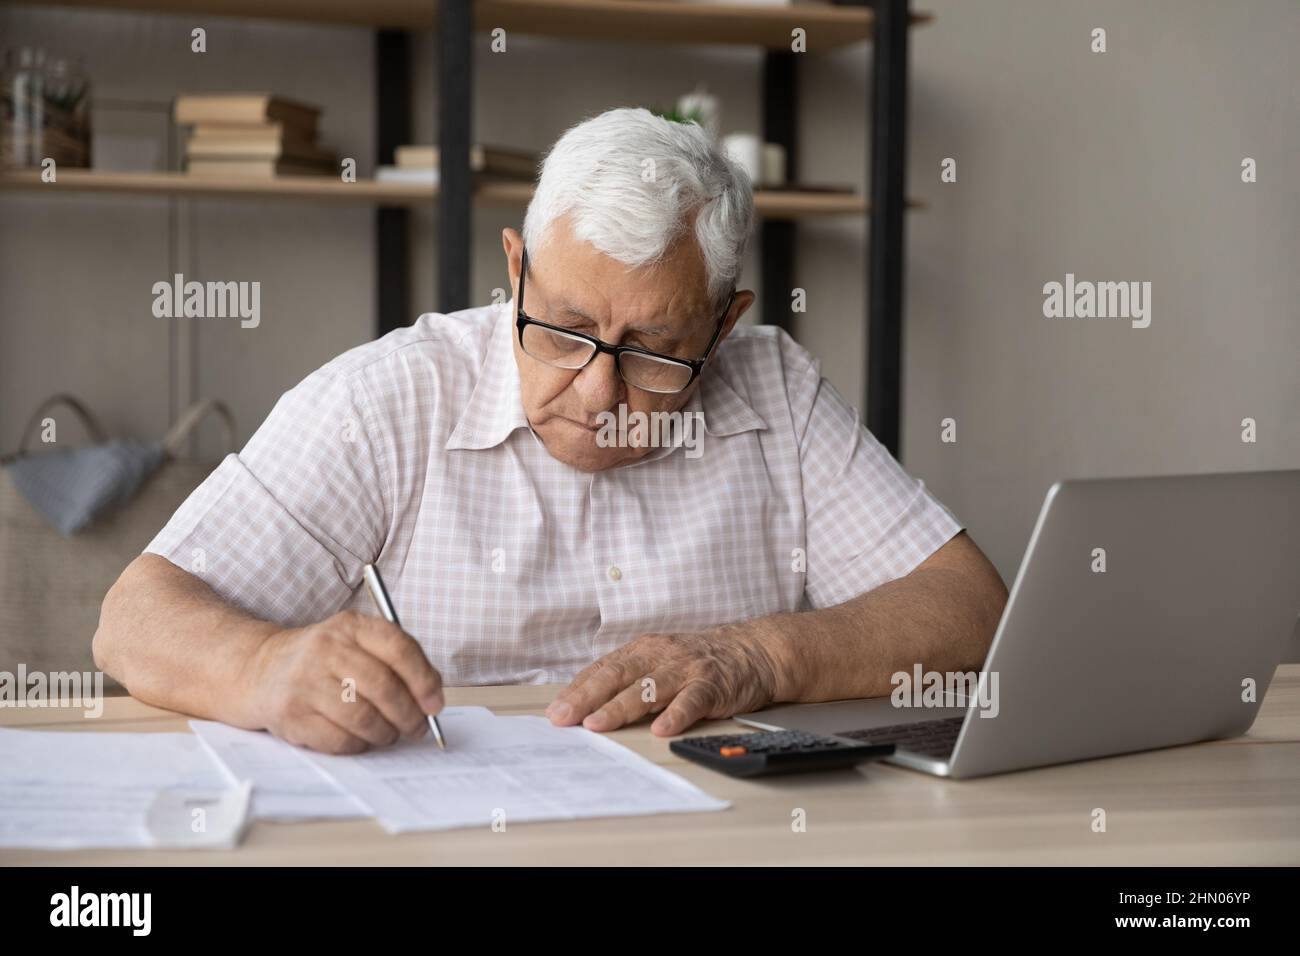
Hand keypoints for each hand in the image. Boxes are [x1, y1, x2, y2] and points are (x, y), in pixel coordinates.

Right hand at [244, 609, 443, 753]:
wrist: (261, 669)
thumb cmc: (324, 661)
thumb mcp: (357, 643)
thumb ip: (397, 662)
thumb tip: (433, 697)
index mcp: (350, 626)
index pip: (398, 648)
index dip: (423, 679)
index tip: (435, 703)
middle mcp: (326, 649)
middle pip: (383, 687)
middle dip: (409, 715)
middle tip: (417, 727)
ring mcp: (305, 682)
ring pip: (363, 717)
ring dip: (385, 733)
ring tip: (389, 734)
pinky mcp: (291, 715)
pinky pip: (339, 740)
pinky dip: (359, 745)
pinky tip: (361, 739)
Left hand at [545, 623, 789, 736]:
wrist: (754, 650)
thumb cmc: (699, 660)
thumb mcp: (659, 659)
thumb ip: (628, 677)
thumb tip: (586, 702)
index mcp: (643, 649)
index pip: (603, 669)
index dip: (578, 689)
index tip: (556, 711)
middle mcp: (661, 655)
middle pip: (618, 675)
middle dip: (587, 697)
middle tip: (564, 718)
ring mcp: (687, 669)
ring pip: (649, 688)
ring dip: (621, 707)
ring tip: (598, 724)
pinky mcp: (713, 685)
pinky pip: (693, 701)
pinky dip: (676, 715)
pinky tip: (662, 729)